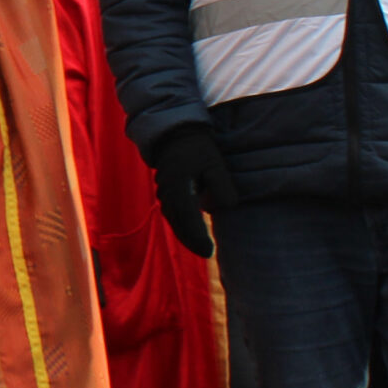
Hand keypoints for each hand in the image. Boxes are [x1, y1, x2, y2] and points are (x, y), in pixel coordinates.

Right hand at [150, 125, 234, 258]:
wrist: (176, 134)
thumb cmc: (199, 149)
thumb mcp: (216, 165)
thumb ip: (222, 187)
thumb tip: (223, 207)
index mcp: (179, 187)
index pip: (189, 219)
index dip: (198, 238)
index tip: (209, 251)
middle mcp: (168, 193)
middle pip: (178, 223)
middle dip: (191, 240)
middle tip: (206, 253)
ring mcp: (164, 192)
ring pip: (173, 219)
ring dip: (185, 234)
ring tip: (198, 246)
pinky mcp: (166, 190)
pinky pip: (171, 213)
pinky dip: (180, 225)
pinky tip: (189, 230)